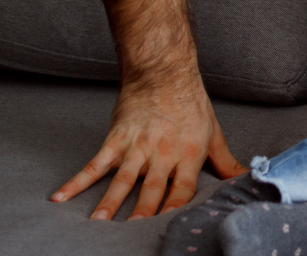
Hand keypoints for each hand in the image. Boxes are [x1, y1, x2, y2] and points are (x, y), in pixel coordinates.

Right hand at [51, 74, 244, 219]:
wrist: (164, 73)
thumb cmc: (191, 105)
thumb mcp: (214, 133)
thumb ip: (226, 161)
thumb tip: (246, 177)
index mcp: (188, 154)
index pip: (182, 188)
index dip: (175, 207)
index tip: (167, 224)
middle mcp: (163, 153)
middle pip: (151, 188)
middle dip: (142, 212)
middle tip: (132, 232)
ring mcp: (137, 147)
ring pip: (122, 180)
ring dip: (109, 202)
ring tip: (98, 222)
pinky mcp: (116, 139)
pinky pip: (95, 164)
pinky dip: (77, 181)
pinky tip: (61, 196)